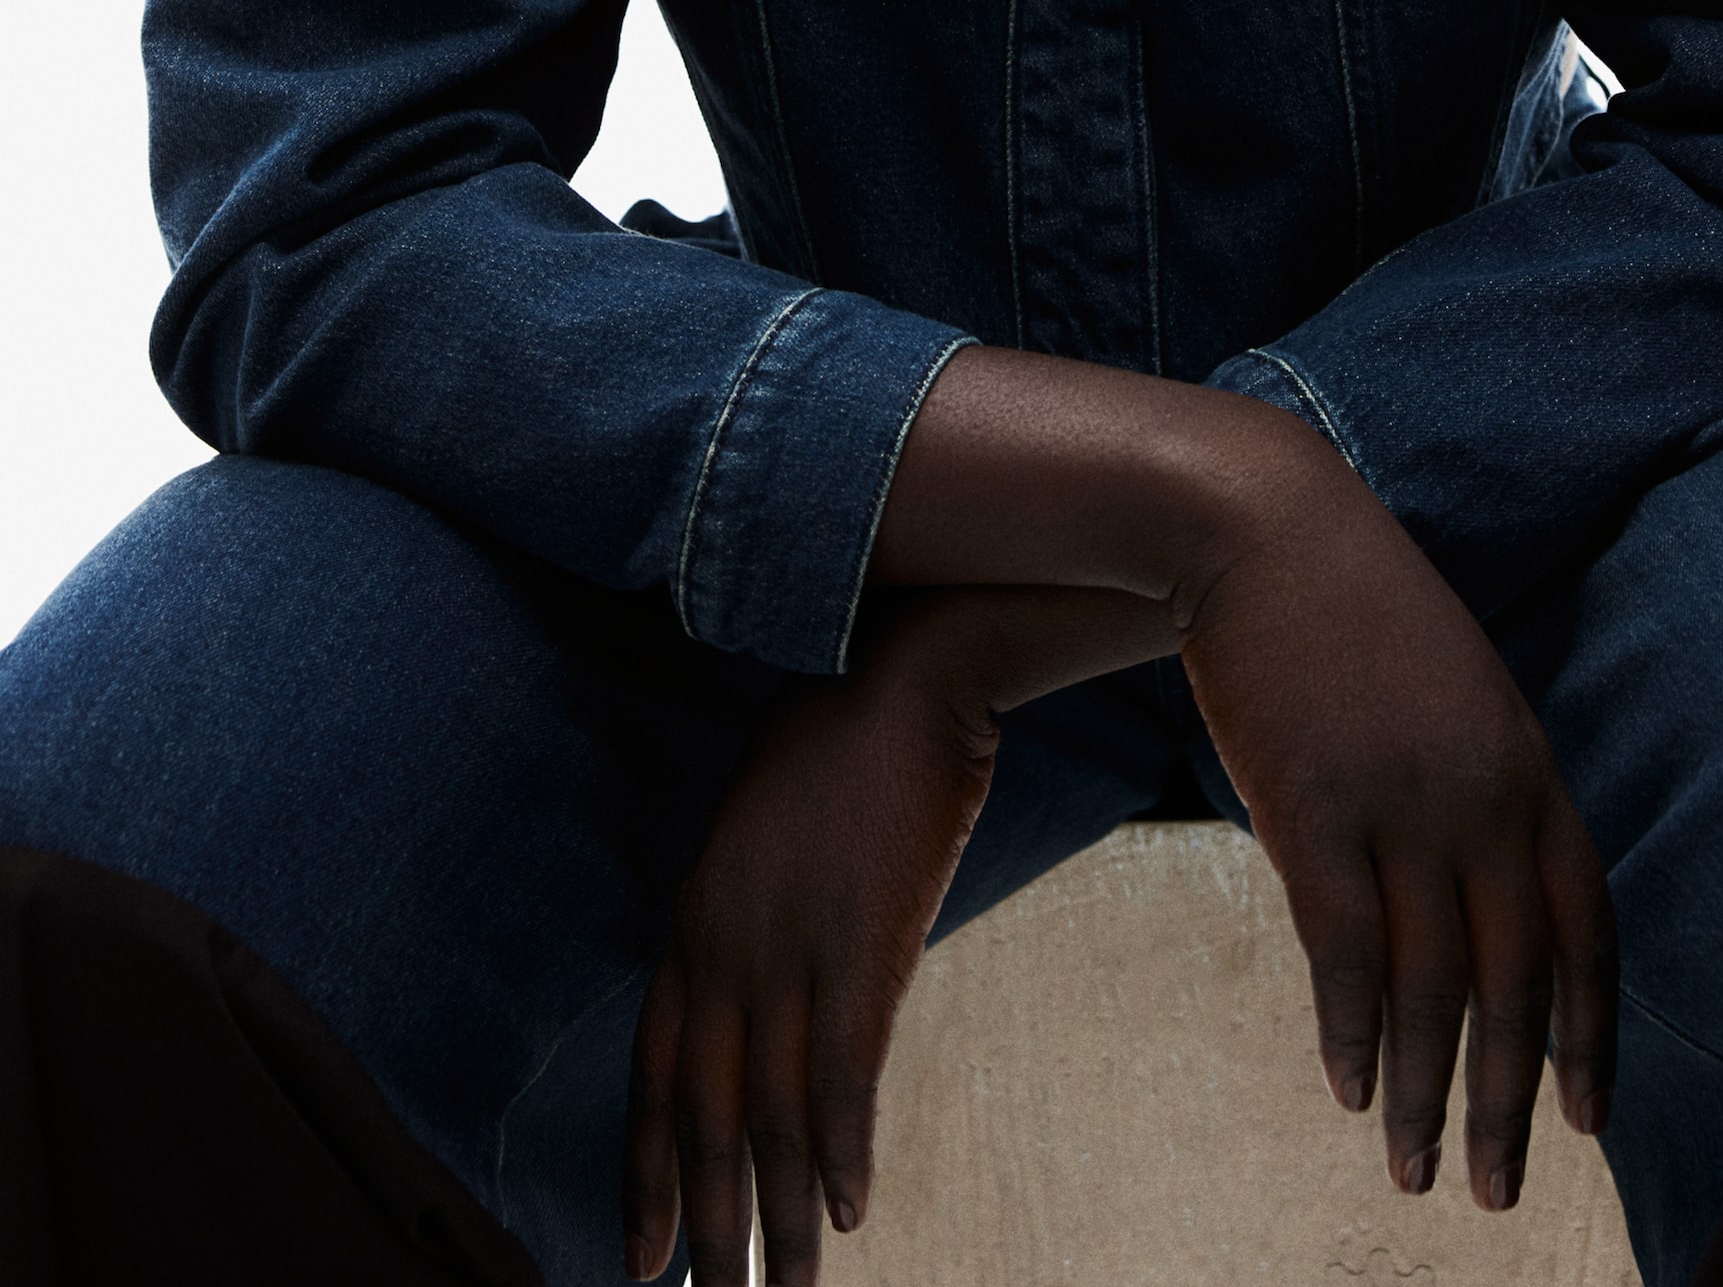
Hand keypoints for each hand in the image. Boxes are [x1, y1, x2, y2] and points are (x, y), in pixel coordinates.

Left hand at [622, 584, 1173, 1286]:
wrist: (905, 667)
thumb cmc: (846, 744)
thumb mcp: (769, 841)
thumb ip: (755, 926)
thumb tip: (767, 1009)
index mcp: (693, 916)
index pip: (650, 1075)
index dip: (644, 1173)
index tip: (643, 1260)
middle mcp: (724, 940)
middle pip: (701, 1114)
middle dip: (706, 1226)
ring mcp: (788, 943)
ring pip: (768, 1114)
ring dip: (779, 1219)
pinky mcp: (860, 940)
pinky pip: (841, 1071)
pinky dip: (842, 1151)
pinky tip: (851, 1215)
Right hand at [869, 345, 1616, 1213]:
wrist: (1262, 522)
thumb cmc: (1350, 606)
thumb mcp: (1453, 689)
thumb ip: (1481, 785)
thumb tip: (1483, 892)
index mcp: (1528, 766)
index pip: (1586, 926)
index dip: (1592, 1032)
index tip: (1588, 1119)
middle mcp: (1483, 795)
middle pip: (1516, 982)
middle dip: (1512, 1100)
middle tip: (1499, 1192)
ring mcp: (1401, 802)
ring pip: (1429, 986)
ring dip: (1423, 1092)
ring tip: (1416, 1171)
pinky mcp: (1314, 805)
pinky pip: (1342, 948)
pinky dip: (1348, 1030)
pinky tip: (1343, 1086)